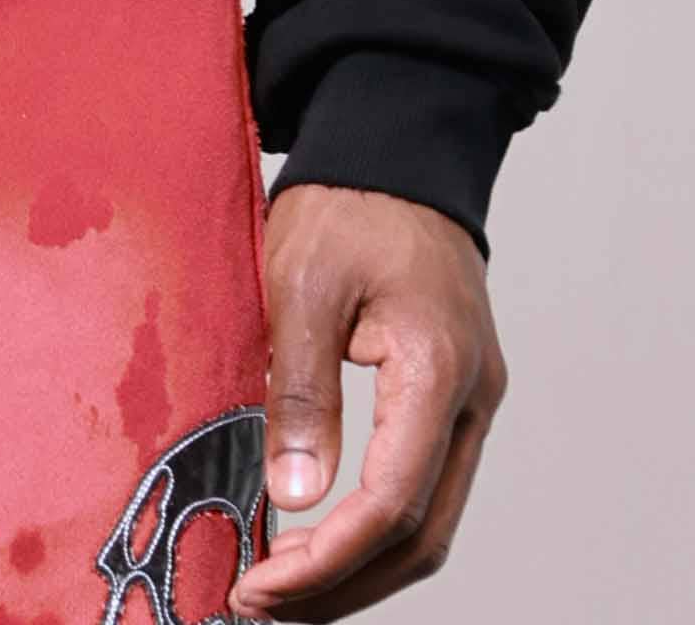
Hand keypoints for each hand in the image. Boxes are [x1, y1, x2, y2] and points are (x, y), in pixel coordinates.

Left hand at [232, 182, 506, 616]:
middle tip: (261, 608)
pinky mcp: (450, 400)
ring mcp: (469, 403)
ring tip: (282, 593)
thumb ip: (302, 389)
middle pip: (420, 537)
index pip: (391, 503)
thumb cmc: (347, 204)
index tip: (261, 587)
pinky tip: (317, 542)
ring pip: (427, 523)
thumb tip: (292, 494)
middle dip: (342, 586)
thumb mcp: (303, 281)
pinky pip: (422, 489)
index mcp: (437, 369)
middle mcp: (470, 400)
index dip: (325, 560)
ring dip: (358, 569)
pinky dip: (373, 533)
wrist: (395, 151)